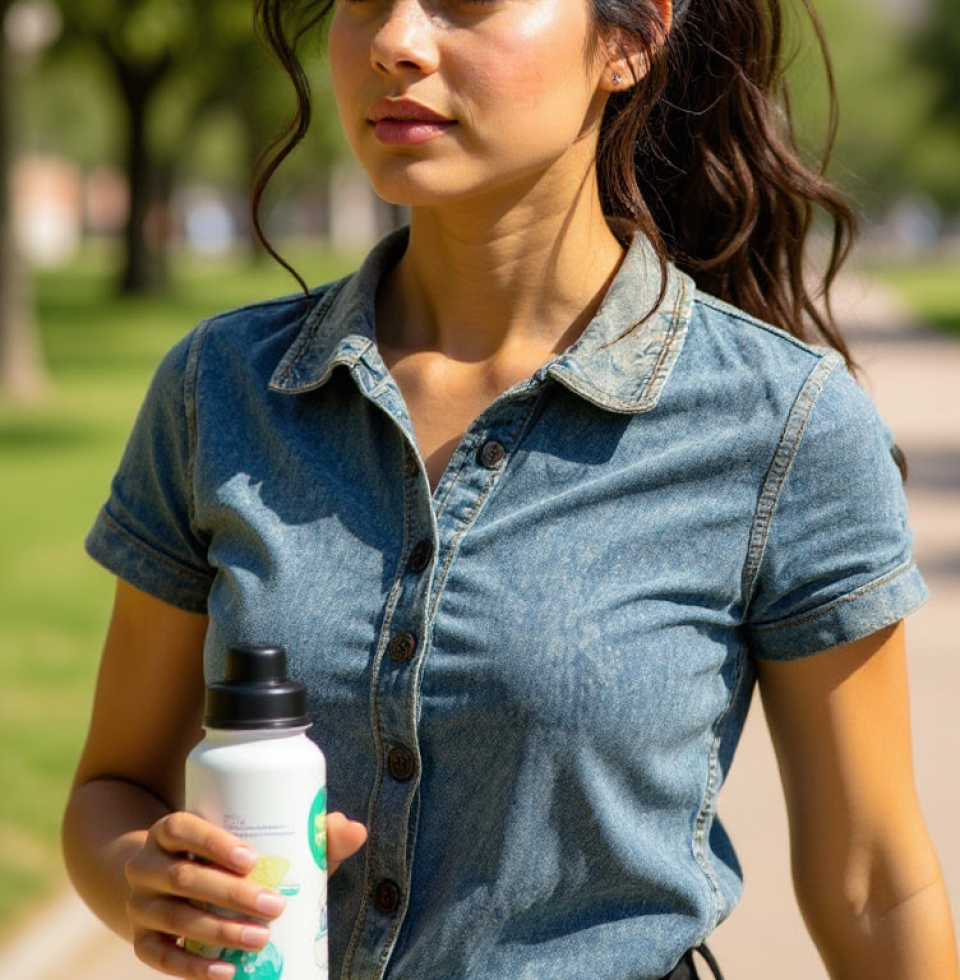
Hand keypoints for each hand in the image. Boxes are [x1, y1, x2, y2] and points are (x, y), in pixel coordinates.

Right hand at [125, 810, 366, 978]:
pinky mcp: (141, 941)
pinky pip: (161, 957)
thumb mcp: (257, 838)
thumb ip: (306, 834)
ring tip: (262, 940)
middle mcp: (146, 864)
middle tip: (275, 906)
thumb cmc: (228, 856)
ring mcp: (139, 904)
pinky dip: (193, 967)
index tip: (253, 859)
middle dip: (231, 895)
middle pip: (184, 878)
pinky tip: (226, 972)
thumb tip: (355, 830)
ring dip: (220, 931)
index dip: (214, 843)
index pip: (183, 827)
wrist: (168, 883)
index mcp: (172, 829)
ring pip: (175, 918)